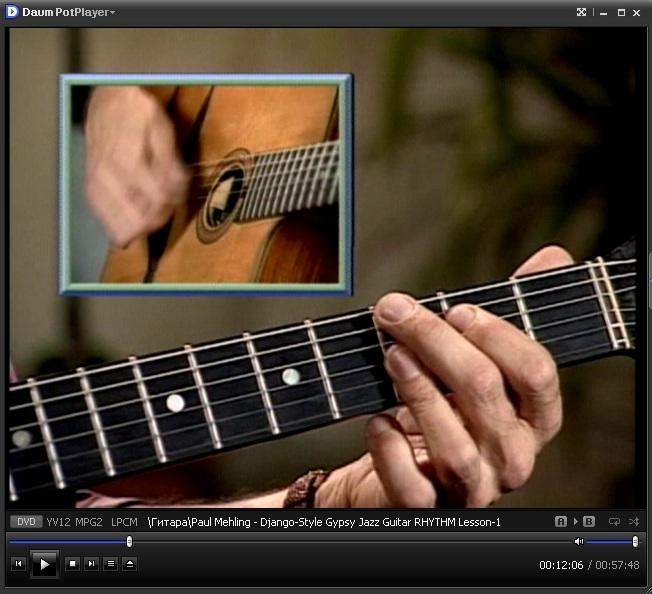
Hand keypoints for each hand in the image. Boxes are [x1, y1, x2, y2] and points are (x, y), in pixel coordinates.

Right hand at [85, 87, 187, 246]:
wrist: (108, 102)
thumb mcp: (163, 130)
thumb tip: (178, 191)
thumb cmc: (137, 113)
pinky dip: (126, 224)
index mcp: (128, 163)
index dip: (174, 202)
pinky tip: (137, 212)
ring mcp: (96, 188)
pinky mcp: (91, 192)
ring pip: (121, 230)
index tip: (180, 193)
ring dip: (143, 224)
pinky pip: (108, 223)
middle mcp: (107, 180)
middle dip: (160, 217)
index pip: (157, 202)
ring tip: (153, 207)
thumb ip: (171, 164)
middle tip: (168, 203)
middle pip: (139, 222)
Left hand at [316, 246, 571, 507]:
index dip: (498, 335)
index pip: (537, 374)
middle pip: (486, 395)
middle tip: (396, 312)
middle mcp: (509, 457)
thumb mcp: (480, 357)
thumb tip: (552, 257)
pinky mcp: (426, 506)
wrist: (402, 466)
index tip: (457, 309)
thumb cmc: (447, 405)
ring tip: (390, 353)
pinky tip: (376, 419)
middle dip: (438, 344)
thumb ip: (511, 312)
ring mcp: (470, 487)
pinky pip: (412, 487)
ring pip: (454, 445)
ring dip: (418, 390)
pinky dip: (390, 451)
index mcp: (531, 418)